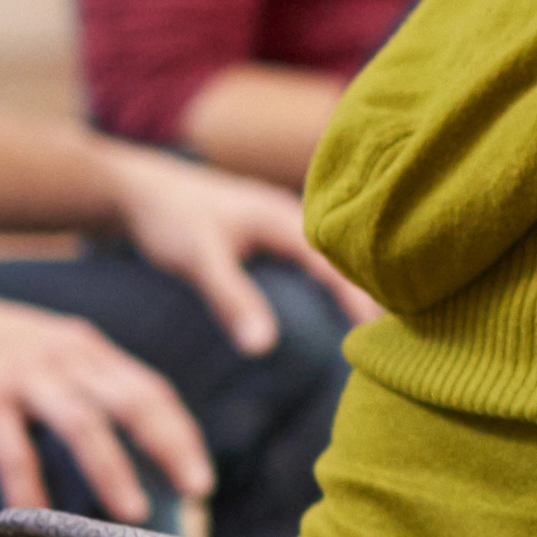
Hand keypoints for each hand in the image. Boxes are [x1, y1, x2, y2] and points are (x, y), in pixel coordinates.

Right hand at [0, 273, 214, 519]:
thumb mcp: (46, 351)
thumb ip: (85, 386)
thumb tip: (126, 443)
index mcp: (87, 350)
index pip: (151, 391)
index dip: (181, 434)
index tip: (200, 478)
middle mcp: (65, 359)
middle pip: (133, 402)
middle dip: (171, 447)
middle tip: (198, 492)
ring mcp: (25, 377)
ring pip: (83, 425)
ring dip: (113, 471)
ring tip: (136, 515)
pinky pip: (15, 450)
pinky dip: (30, 486)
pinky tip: (38, 520)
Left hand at [96, 140, 370, 349]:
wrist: (132, 188)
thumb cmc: (168, 218)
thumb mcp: (200, 260)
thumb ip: (233, 301)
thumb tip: (264, 348)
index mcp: (286, 217)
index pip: (342, 262)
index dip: (367, 296)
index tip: (389, 332)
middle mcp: (292, 214)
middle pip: (348, 252)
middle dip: (376, 286)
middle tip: (405, 330)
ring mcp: (281, 220)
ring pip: (333, 251)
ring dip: (356, 279)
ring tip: (382, 318)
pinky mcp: (267, 230)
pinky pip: (315, 252)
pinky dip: (332, 274)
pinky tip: (337, 296)